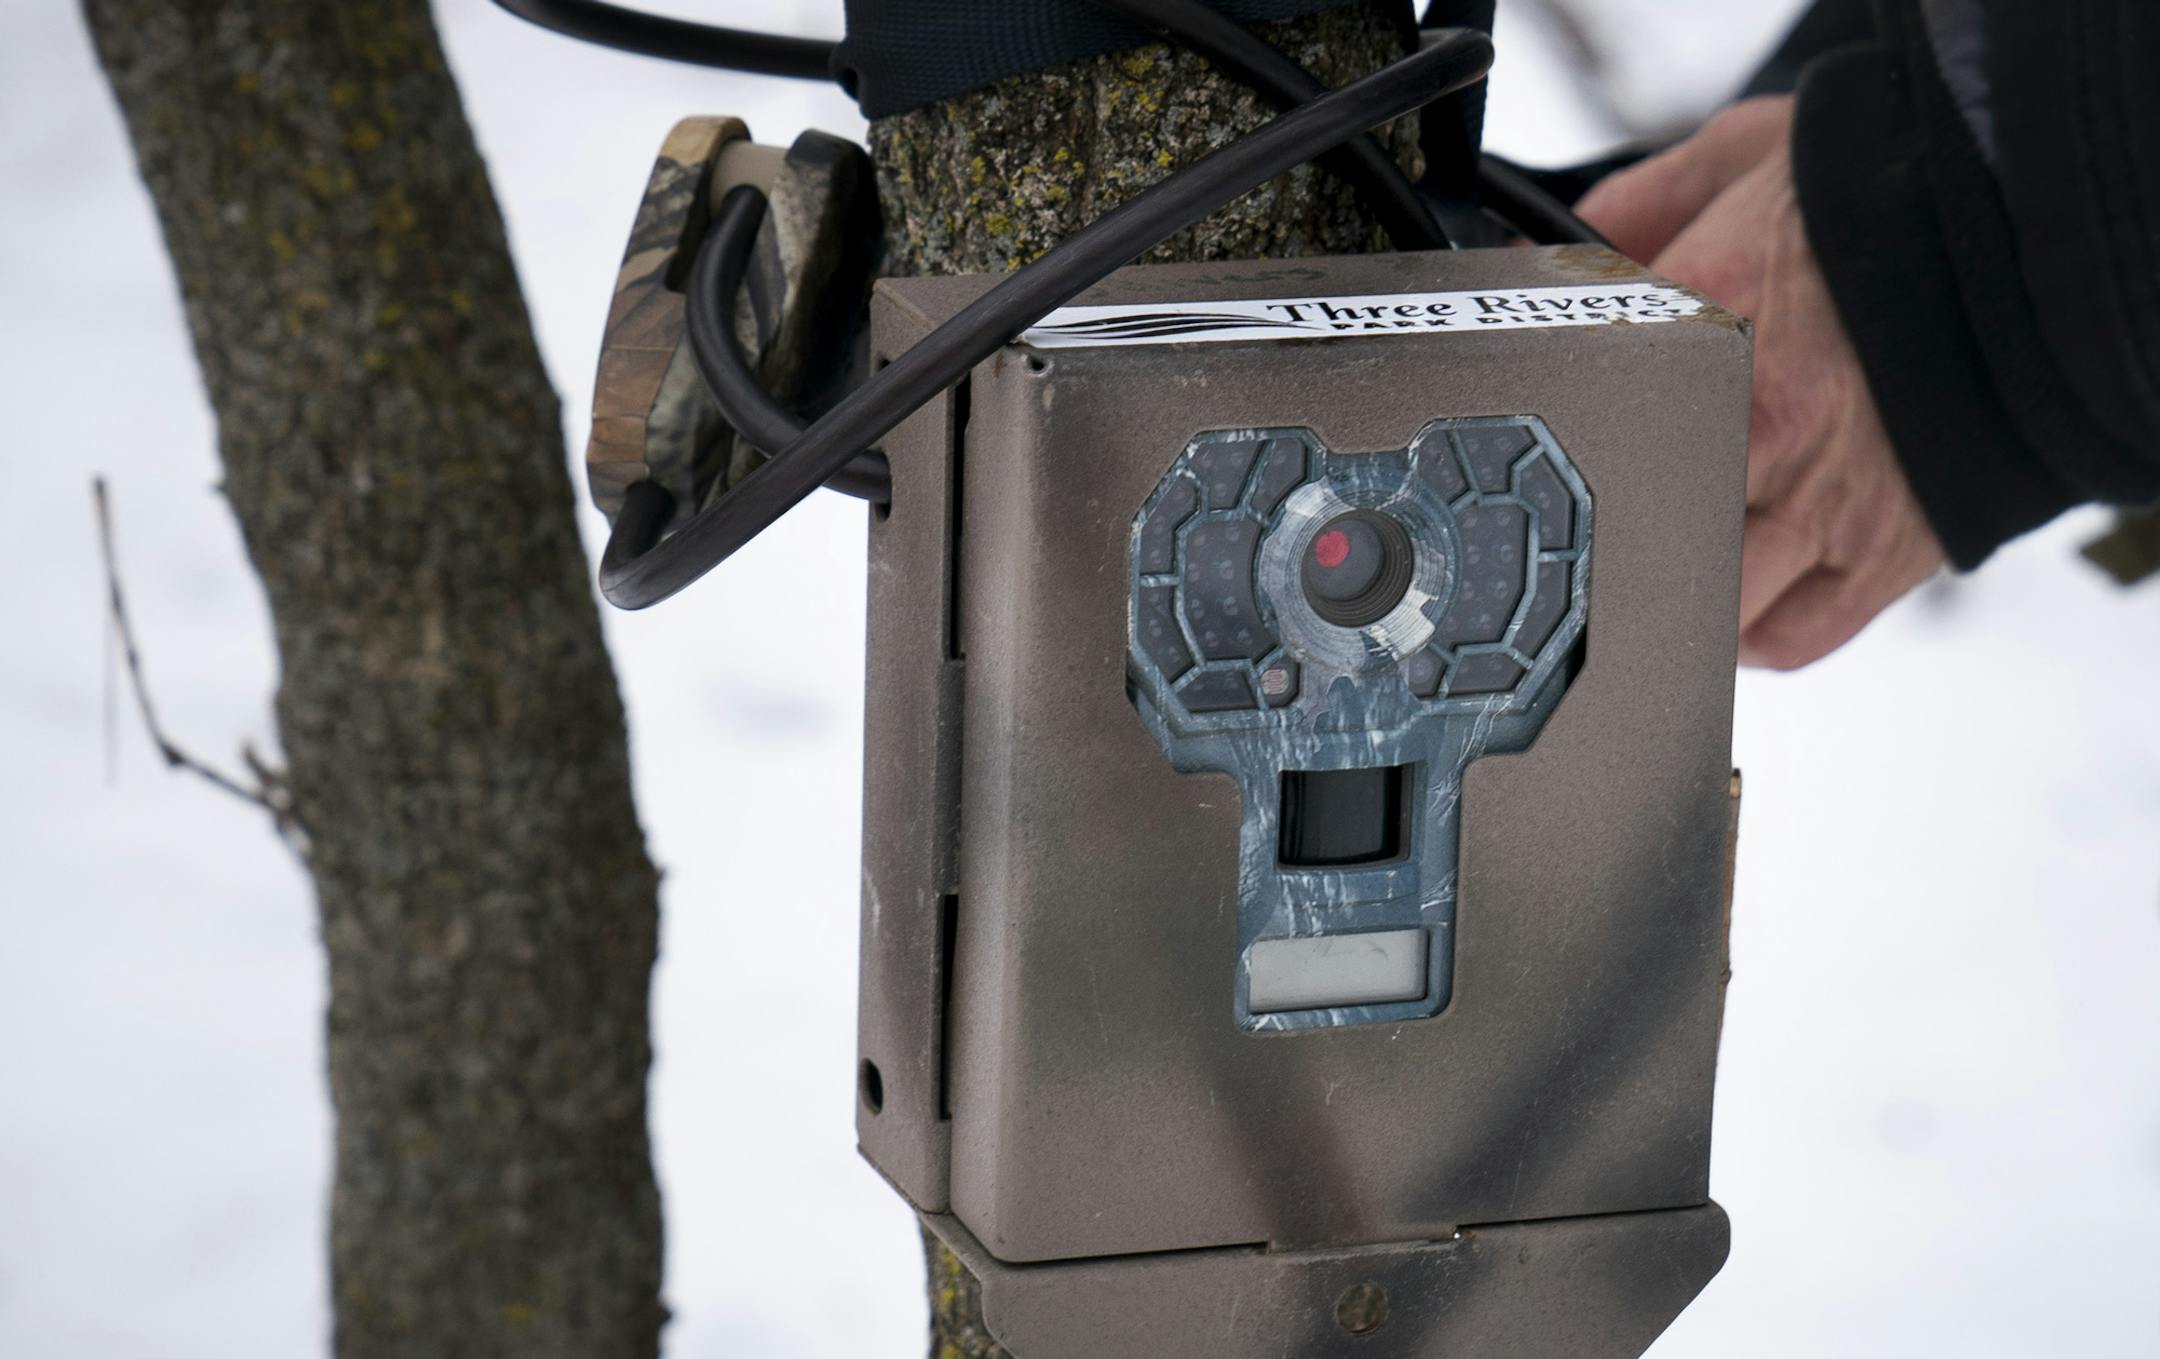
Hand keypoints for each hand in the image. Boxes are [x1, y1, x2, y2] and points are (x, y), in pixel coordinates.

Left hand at [1577, 97, 1945, 669]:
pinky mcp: (1890, 551)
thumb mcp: (1742, 160)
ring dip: (1679, 597)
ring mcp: (1826, 500)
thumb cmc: (1888, 194)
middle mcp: (1760, 427)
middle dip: (1612, 536)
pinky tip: (1738, 603)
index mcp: (1705, 333)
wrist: (2035, 224)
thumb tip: (1560, 250)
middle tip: (1602, 524)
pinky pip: (1796, 637)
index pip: (1589, 414)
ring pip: (1710, 607)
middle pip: (1638, 533)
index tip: (1553, 442)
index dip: (1560, 435)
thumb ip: (1640, 208)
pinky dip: (1753, 637)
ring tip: (1669, 570)